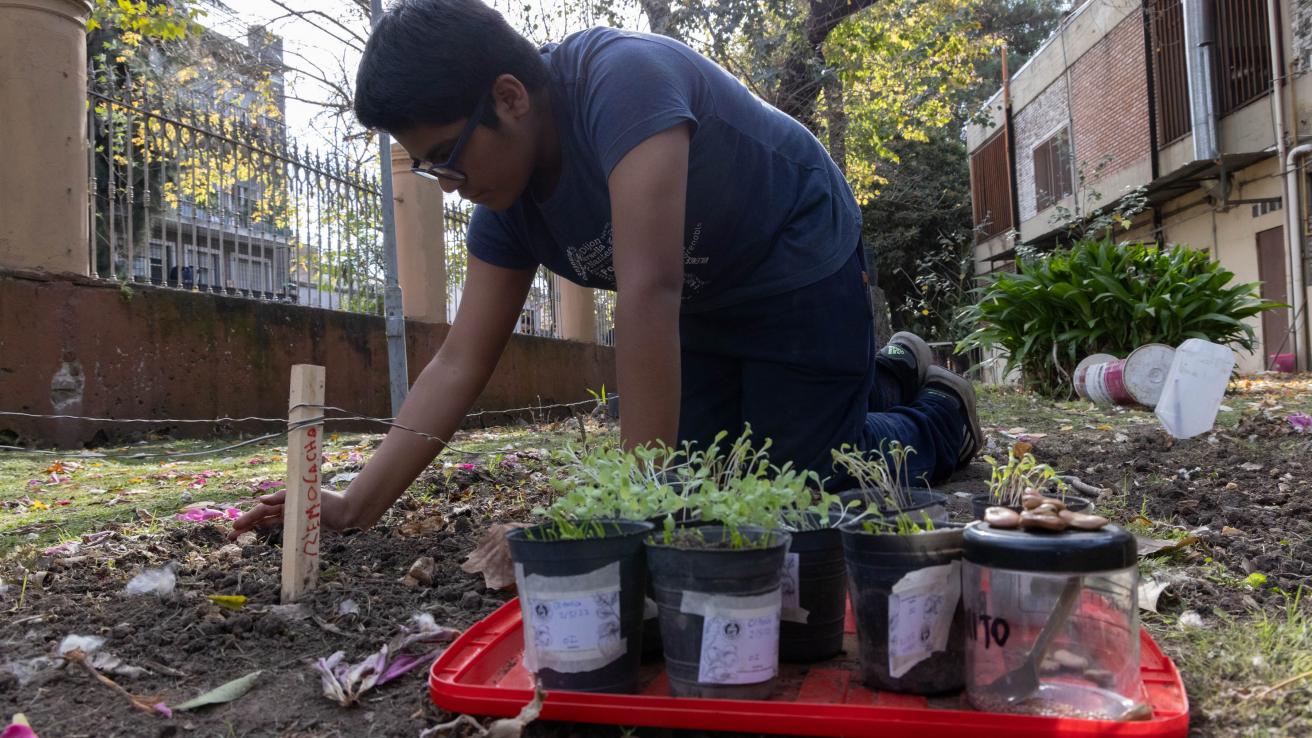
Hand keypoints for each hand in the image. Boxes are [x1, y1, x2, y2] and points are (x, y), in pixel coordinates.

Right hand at [228, 488, 352, 540]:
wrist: (348, 513)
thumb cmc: (329, 503)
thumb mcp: (306, 498)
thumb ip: (283, 497)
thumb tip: (261, 499)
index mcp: (287, 500)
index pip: (263, 510)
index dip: (248, 518)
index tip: (235, 526)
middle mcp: (288, 507)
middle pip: (262, 516)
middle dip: (246, 525)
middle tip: (230, 536)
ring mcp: (293, 517)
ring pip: (268, 523)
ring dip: (253, 529)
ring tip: (238, 538)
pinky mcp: (300, 525)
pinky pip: (279, 528)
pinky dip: (267, 530)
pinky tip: (258, 535)